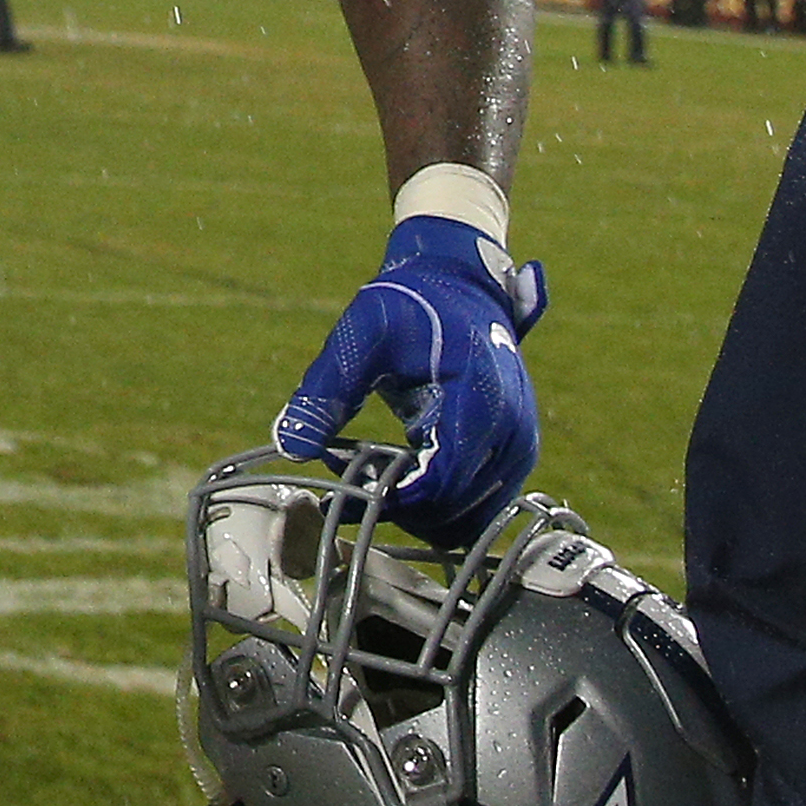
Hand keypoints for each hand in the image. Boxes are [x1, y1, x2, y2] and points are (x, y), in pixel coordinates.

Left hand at [274, 212, 547, 541]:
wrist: (459, 286)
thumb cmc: (410, 305)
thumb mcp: (359, 337)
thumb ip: (325, 390)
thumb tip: (288, 444)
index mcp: (479, 403)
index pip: (441, 485)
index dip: (391, 498)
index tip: (343, 483)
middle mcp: (512, 434)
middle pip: (457, 512)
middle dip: (399, 508)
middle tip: (346, 480)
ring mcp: (518, 448)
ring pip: (471, 519)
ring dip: (418, 512)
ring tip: (366, 476)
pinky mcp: (513, 454)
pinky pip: (479, 504)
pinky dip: (437, 505)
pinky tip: (393, 477)